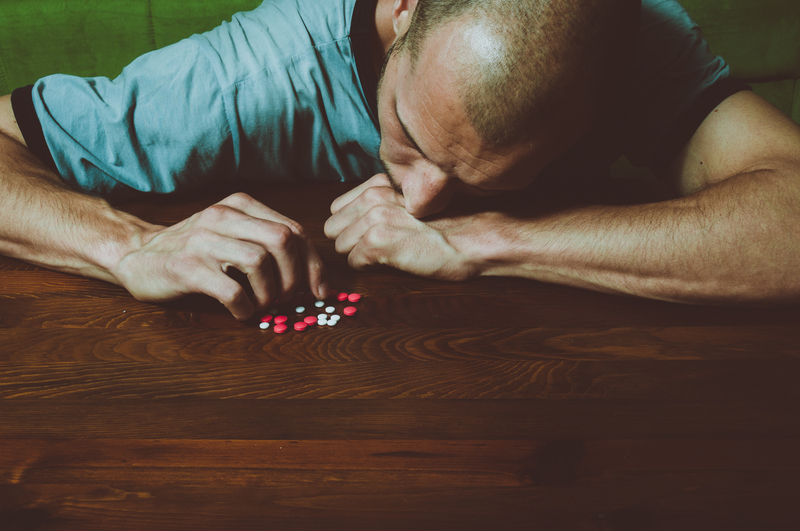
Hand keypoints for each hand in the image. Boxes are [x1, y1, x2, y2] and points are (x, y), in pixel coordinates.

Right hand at [114, 193, 327, 319]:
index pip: (294, 230)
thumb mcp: (233, 235)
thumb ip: (269, 246)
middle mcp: (223, 216)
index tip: (321, 290)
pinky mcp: (187, 267)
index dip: (313, 263)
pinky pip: (232, 290)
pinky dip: (245, 307)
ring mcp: (204, 240)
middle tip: (288, 299)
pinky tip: (242, 312)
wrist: (138, 255)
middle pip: (283, 240)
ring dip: (270, 293)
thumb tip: (316, 280)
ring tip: (262, 306)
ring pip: (260, 262)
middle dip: (295, 277)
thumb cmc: (196, 251)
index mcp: (241, 206)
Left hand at [324, 174, 477, 280]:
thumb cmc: (451, 224)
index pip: (337, 208)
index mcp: (379, 184)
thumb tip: (355, 222)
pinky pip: (353, 262)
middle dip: (349, 241)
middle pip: (333, 227)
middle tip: (375, 248)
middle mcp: (373, 197)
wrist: (474, 238)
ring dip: (359, 254)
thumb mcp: (411, 201)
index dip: (350, 225)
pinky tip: (392, 261)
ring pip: (340, 246)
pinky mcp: (377, 242)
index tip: (368, 233)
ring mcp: (374, 219)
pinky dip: (369, 267)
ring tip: (387, 254)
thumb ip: (382, 203)